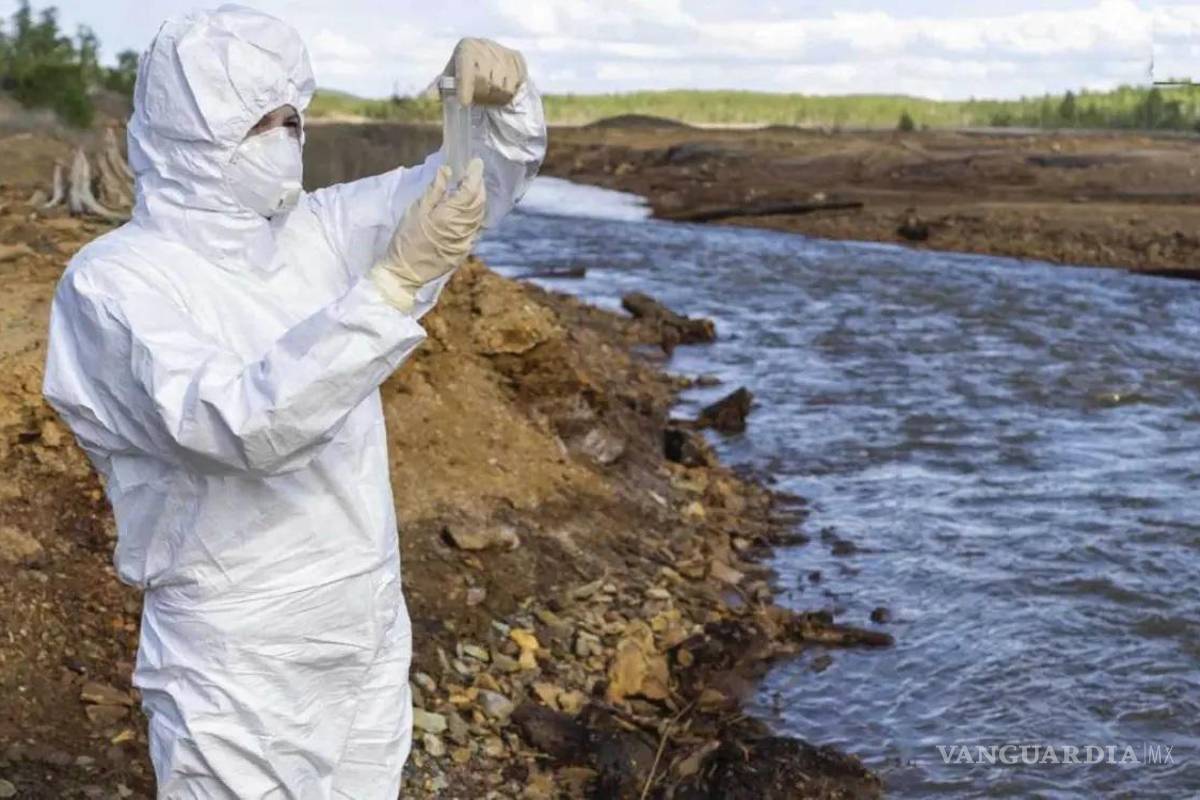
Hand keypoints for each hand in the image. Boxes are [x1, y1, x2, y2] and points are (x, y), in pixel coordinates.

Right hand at [370, 158, 485, 311]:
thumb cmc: (405, 239)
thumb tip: (448, 170)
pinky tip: (466, 210)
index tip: (476, 162)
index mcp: (449, 216)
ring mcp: (465, 242)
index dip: (475, 175)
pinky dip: (474, 215)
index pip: (470, 191)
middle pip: (478, 203)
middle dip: (478, 186)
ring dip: (478, 200)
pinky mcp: (464, 251)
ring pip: (479, 216)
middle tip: (473, 173)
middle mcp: (462, 229)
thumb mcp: (416, 211)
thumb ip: (434, 191)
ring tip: (471, 188)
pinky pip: (474, 229)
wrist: (404, 273)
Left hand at [443, 38, 526, 106]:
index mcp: (466, 48)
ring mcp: (503, 52)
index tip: (464, 103)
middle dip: (480, 95)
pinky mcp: (516, 60)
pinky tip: (499, 90)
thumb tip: (429, 96)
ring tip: (488, 94)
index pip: (466, 68)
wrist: (490, 58)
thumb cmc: (465, 70)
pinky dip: (506, 94)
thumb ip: (440, 87)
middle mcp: (485, 46)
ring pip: (500, 86)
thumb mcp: (451, 76)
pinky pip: (513, 86)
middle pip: (484, 80)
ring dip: (494, 97)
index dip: (465, 87)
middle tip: (477, 99)